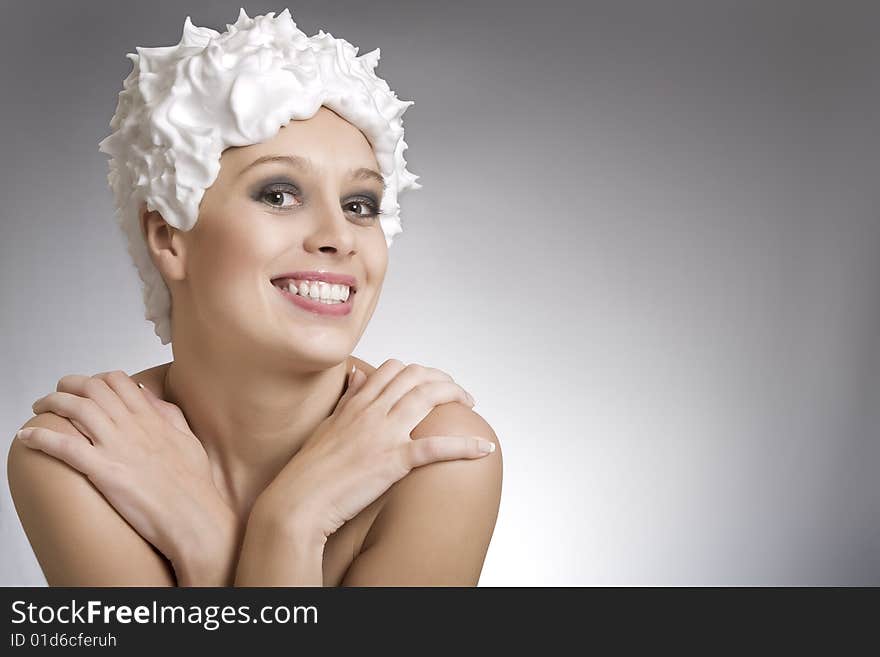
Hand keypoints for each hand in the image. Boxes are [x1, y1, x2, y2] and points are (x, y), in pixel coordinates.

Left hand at [19, 370, 238, 582]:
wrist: (192, 516)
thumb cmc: (193, 486)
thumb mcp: (188, 440)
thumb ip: (169, 415)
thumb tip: (148, 397)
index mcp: (152, 418)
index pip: (118, 382)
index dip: (96, 379)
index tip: (86, 388)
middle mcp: (132, 426)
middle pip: (92, 389)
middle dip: (67, 386)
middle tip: (56, 395)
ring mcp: (117, 447)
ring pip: (76, 409)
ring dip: (51, 403)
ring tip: (39, 409)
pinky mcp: (104, 471)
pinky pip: (65, 447)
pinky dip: (41, 438)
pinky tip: (26, 437)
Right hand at [255, 359, 493, 541]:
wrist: (298, 502)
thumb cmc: (309, 470)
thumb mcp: (327, 425)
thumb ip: (348, 399)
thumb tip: (359, 375)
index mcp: (357, 403)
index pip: (394, 368)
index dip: (420, 370)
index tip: (432, 382)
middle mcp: (372, 412)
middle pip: (417, 377)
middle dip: (444, 379)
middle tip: (457, 393)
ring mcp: (383, 434)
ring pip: (428, 398)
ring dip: (456, 396)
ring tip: (470, 405)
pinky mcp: (393, 461)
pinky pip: (436, 447)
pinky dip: (465, 446)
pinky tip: (484, 449)